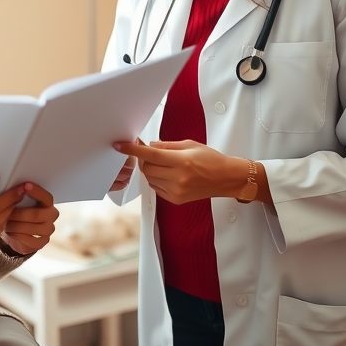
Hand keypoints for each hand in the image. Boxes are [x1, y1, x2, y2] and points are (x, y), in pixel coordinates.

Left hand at [0, 182, 58, 255]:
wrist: (16, 233)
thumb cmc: (16, 213)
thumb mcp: (18, 203)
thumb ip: (18, 196)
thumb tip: (12, 189)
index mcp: (47, 203)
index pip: (46, 197)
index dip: (36, 191)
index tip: (25, 185)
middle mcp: (52, 215)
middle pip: (36, 214)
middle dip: (18, 213)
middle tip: (5, 212)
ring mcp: (49, 230)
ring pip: (31, 228)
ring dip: (15, 226)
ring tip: (4, 223)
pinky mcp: (43, 242)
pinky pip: (30, 240)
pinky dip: (17, 236)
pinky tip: (10, 233)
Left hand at [113, 139, 245, 204]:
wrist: (225, 178)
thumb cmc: (210, 159)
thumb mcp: (189, 145)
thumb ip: (166, 146)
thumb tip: (149, 146)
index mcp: (182, 162)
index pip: (151, 155)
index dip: (134, 150)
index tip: (121, 146)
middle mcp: (178, 178)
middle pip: (147, 168)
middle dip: (144, 159)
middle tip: (150, 153)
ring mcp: (176, 191)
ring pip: (150, 179)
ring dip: (150, 170)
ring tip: (164, 164)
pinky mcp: (175, 200)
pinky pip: (156, 188)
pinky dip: (156, 180)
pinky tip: (168, 175)